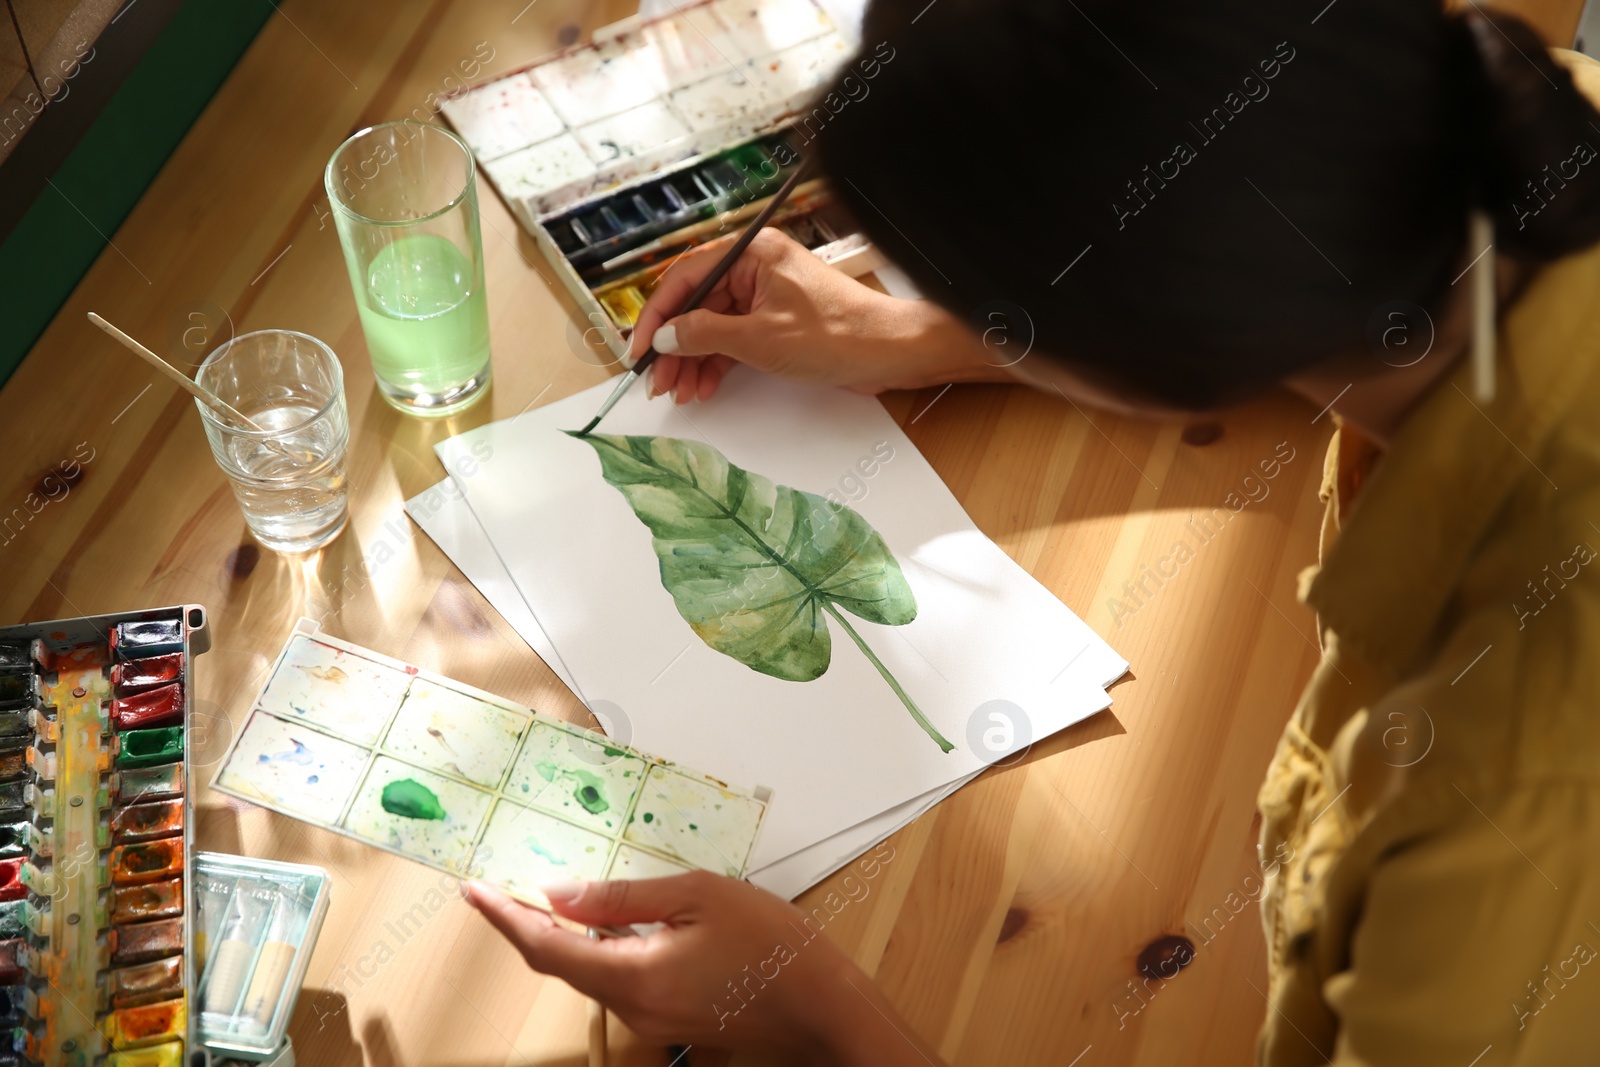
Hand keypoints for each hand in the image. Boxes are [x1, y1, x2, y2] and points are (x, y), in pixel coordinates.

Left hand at [463, 873, 943, 1063]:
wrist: (819, 1003)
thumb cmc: (770, 942)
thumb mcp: (698, 896)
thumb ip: (624, 897)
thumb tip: (560, 895)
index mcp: (633, 975)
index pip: (548, 946)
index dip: (505, 917)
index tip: (474, 891)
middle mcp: (632, 1006)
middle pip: (562, 963)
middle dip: (527, 925)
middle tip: (501, 886)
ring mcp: (650, 1018)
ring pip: (590, 972)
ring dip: (566, 936)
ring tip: (549, 893)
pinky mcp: (668, 1018)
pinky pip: (620, 980)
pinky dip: (601, 950)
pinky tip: (608, 922)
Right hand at [629, 229, 999, 403]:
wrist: (889, 352)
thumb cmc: (837, 334)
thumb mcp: (760, 338)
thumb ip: (706, 335)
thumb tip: (667, 336)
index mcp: (752, 254)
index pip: (686, 277)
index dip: (657, 315)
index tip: (641, 348)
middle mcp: (756, 268)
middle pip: (697, 305)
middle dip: (674, 345)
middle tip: (657, 381)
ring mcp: (766, 296)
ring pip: (713, 326)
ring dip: (693, 360)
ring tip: (679, 392)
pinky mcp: (777, 321)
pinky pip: (734, 338)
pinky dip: (717, 363)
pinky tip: (703, 386)